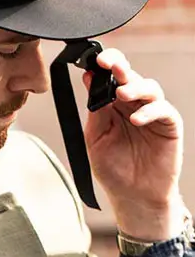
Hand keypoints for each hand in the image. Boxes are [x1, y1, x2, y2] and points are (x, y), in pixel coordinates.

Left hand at [83, 48, 184, 240]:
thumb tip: (89, 80)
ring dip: (134, 87)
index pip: (109, 78)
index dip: (104, 66)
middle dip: (119, 67)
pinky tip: (136, 119)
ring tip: (120, 94)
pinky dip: (149, 111)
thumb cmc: (113, 168)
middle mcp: (132, 105)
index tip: (94, 61)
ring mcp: (151, 113)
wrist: (132, 195)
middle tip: (109, 65)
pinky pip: (163, 110)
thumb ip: (95, 110)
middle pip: (129, 76)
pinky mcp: (168, 125)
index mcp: (112, 105)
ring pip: (149, 88)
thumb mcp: (95, 138)